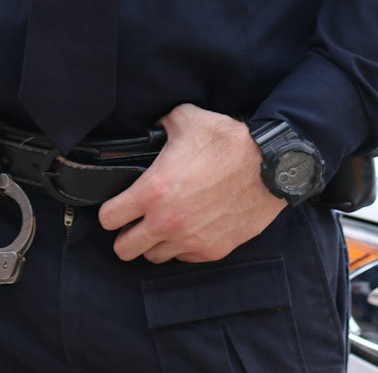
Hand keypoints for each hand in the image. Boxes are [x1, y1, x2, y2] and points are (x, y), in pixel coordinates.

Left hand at [98, 102, 285, 262]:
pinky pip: (184, 258)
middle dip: (124, 235)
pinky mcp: (212, 250)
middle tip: (133, 222)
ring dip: (153, 243)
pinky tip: (186, 229)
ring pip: (154, 257)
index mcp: (152, 191)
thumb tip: (152, 129)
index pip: (109, 218)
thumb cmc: (227, 142)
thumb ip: (160, 126)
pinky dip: (180, 247)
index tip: (115, 205)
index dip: (108, 211)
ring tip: (160, 226)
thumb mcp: (184, 119)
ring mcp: (190, 241)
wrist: (268, 167)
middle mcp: (167, 223)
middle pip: (124, 249)